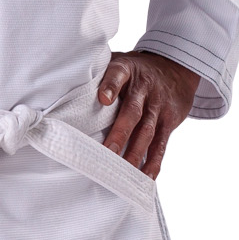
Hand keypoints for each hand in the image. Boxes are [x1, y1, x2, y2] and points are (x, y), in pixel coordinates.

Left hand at [97, 50, 199, 179]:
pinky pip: (161, 144)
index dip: (111, 86)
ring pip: (146, 132)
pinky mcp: (169, 122)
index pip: (118, 75)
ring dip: (134, 153)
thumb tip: (61, 85)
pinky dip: (153, 162)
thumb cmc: (137, 71)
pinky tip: (144, 177)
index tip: (103, 99)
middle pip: (132, 112)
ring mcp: (158, 107)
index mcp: (127, 71)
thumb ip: (98, 73)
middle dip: (120, 133)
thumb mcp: (120, 62)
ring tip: (123, 172)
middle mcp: (144, 89)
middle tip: (107, 152)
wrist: (176, 70)